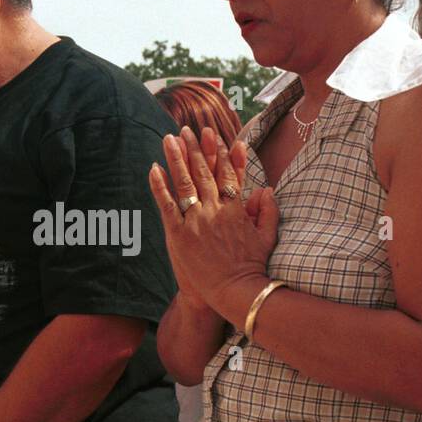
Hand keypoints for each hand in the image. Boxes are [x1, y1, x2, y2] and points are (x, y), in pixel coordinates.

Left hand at [149, 126, 277, 322]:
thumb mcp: (267, 237)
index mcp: (236, 208)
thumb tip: (266, 189)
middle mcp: (216, 210)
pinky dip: (160, 185)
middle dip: (196, 148)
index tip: (215, 135)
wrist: (234, 292)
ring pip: (185, 182)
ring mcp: (196, 221)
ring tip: (169, 139)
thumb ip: (267, 211)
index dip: (220, 152)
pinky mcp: (179, 235)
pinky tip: (154, 168)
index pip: (228, 173)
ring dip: (176, 158)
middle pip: (204, 172)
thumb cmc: (251, 267)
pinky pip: (167, 205)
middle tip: (187, 130)